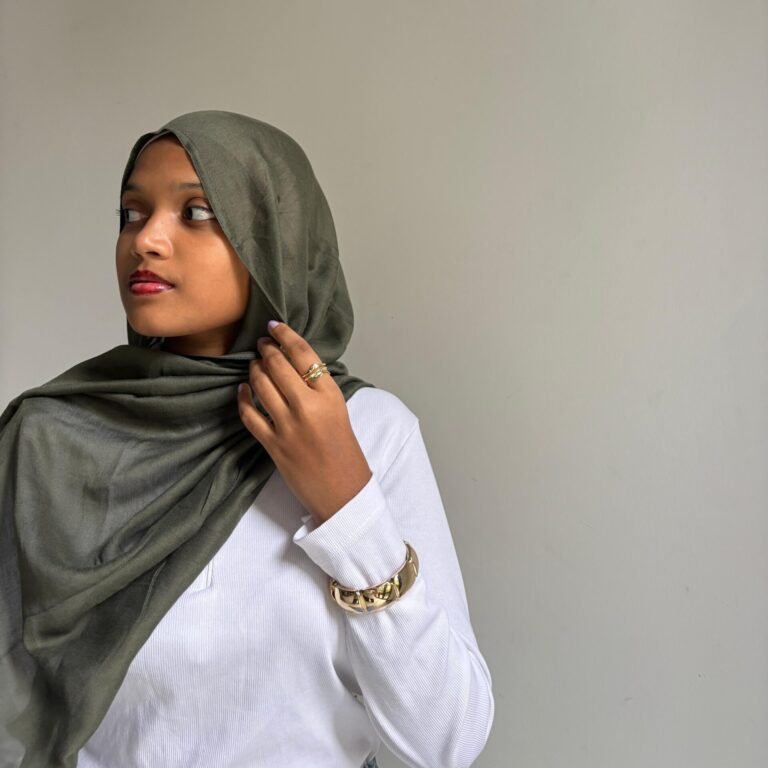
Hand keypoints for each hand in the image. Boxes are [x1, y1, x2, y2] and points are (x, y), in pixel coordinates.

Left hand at [237, 321, 371, 523]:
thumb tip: (295, 364)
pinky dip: (243, 398)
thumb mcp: (340, 411)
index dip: (286, 335)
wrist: (343, 491)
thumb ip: (319, 389)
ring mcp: (288, 426)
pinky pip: (249, 415)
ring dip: (254, 370)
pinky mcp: (273, 444)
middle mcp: (308, 407)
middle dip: (266, 350)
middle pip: (278, 365)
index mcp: (330, 396)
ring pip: (261, 385)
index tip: (274, 326)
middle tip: (261, 344)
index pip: (304, 354)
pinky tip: (242, 389)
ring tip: (254, 364)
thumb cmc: (345, 451)